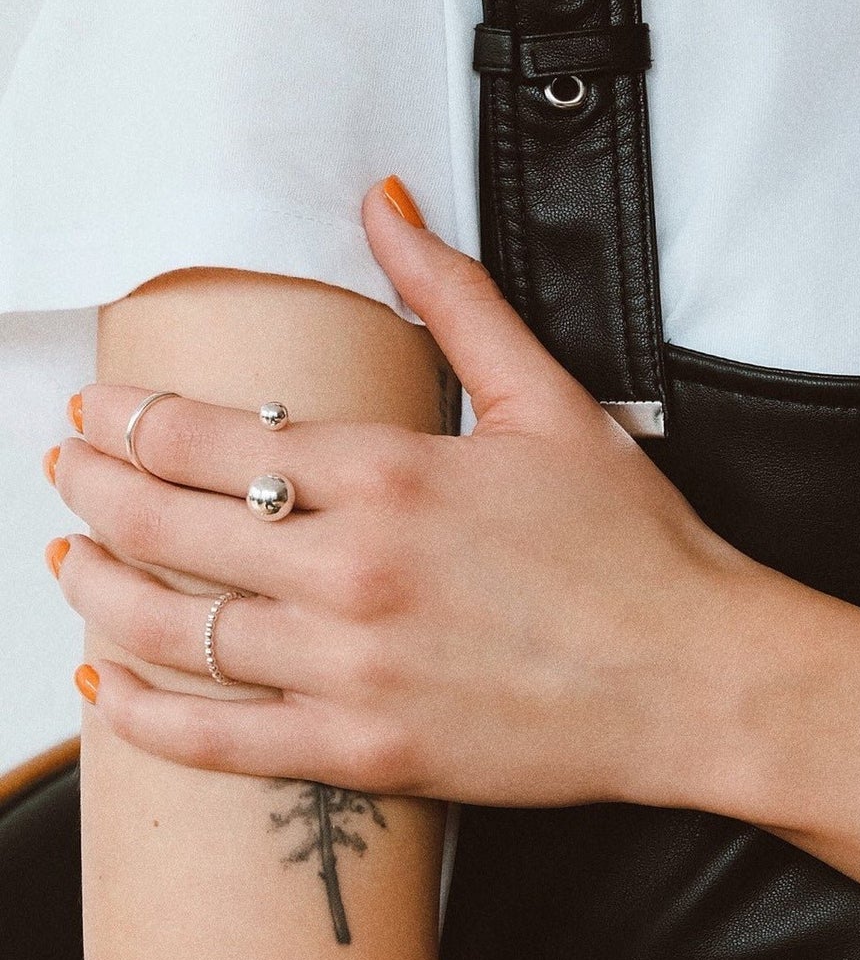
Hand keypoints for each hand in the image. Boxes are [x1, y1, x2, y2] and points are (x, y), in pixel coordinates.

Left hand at [46, 178, 761, 808]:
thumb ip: (454, 298)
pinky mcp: (366, 755)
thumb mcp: (548, 398)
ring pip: (174, 630)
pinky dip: (145, 718)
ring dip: (101, 592)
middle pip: (167, 525)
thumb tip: (385, 204)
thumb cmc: (632, 543)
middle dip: (92, 490)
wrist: (695, 678)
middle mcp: (352, 570)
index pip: (208, 438)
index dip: (128, 420)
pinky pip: (220, 742)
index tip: (94, 410)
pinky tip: (106, 691)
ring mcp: (352, 671)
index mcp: (390, 474)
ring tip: (69, 566)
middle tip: (61, 470)